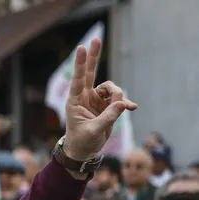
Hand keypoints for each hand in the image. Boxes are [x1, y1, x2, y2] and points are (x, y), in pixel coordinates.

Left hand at [64, 38, 136, 160]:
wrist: (85, 151)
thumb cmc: (82, 141)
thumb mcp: (93, 131)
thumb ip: (108, 117)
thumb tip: (123, 103)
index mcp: (75, 101)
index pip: (78, 79)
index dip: (81, 63)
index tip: (82, 48)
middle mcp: (85, 97)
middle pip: (91, 72)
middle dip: (94, 56)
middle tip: (96, 39)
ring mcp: (97, 100)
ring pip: (112, 89)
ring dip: (118, 96)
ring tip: (121, 108)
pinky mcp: (107, 106)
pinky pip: (119, 100)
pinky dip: (125, 103)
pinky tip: (132, 107)